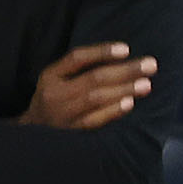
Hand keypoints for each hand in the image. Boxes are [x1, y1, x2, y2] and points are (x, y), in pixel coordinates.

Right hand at [20, 42, 153, 128]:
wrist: (31, 134)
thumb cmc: (54, 100)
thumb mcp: (57, 80)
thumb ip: (80, 68)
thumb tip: (124, 55)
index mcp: (50, 76)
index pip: (77, 58)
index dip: (101, 52)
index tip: (126, 49)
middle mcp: (54, 94)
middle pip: (93, 78)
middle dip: (125, 71)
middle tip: (151, 65)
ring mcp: (62, 115)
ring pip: (95, 98)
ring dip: (123, 90)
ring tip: (146, 84)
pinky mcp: (70, 133)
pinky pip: (93, 121)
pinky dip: (112, 111)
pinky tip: (129, 104)